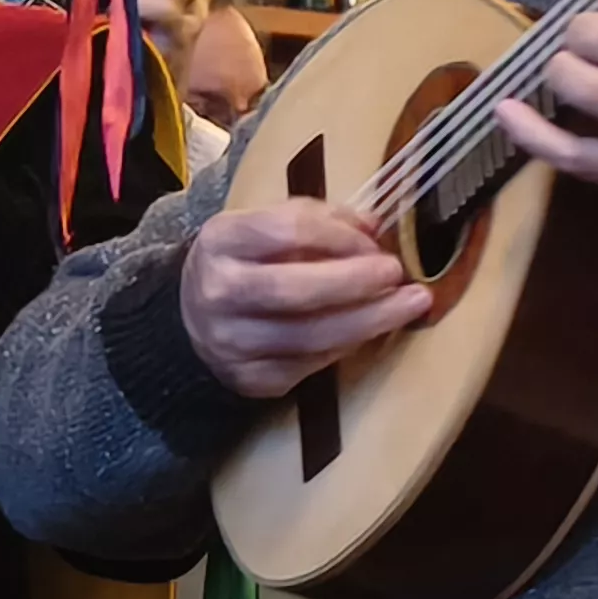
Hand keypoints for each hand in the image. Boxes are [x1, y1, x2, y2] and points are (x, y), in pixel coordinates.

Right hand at [181, 201, 430, 397]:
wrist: (189, 315)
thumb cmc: (244, 261)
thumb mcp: (266, 225)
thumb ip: (317, 220)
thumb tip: (372, 226)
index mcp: (221, 240)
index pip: (286, 232)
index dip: (339, 237)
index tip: (375, 243)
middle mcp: (218, 292)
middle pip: (294, 290)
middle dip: (355, 283)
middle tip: (399, 276)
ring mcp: (229, 342)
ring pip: (307, 337)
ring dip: (366, 322)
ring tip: (407, 306)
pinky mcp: (247, 379)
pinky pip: (308, 365)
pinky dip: (345, 347)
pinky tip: (370, 332)